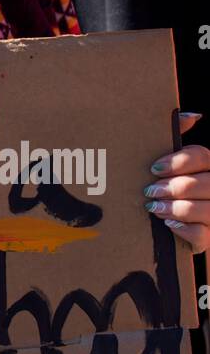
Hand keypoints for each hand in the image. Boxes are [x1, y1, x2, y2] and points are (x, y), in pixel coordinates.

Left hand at [144, 111, 209, 253]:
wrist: (163, 222)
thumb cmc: (166, 181)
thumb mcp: (170, 158)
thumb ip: (177, 134)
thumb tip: (193, 115)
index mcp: (208, 165)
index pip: (202, 156)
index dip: (178, 162)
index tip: (154, 168)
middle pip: (201, 184)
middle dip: (172, 188)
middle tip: (150, 191)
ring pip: (201, 210)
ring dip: (172, 208)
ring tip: (153, 207)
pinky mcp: (208, 238)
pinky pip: (200, 235)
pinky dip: (182, 229)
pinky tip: (167, 224)